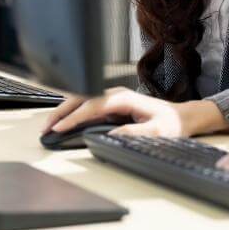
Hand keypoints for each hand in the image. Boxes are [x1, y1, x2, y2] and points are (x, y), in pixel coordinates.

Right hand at [42, 87, 226, 138]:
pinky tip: (64, 122)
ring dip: (64, 111)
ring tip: (49, 126)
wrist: (182, 117)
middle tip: (46, 128)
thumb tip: (113, 135)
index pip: (92, 106)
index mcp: (124, 98)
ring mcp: (113, 98)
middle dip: (61, 112)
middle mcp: (116, 94)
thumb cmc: (172, 123)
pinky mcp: (113, 105)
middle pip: (82, 99)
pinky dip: (73, 113)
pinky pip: (88, 106)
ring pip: (82, 101)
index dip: (74, 118)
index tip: (60, 128)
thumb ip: (135, 133)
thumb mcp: (158, 131)